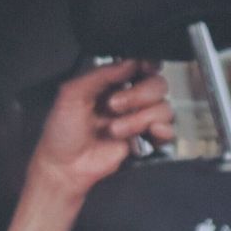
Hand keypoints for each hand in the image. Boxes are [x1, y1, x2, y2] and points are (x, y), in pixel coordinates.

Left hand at [0, 59, 173, 230]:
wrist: (65, 167)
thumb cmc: (62, 134)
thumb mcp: (71, 95)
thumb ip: (100, 74)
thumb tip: (128, 62)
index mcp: (110, 84)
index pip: (139, 66)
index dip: (147, 65)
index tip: (145, 68)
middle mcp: (128, 99)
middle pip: (157, 84)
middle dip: (138, 95)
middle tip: (114, 106)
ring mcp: (138, 119)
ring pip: (163, 107)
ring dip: (139, 119)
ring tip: (116, 130)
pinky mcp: (146, 139)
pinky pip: (169, 129)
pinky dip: (162, 130)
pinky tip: (149, 132)